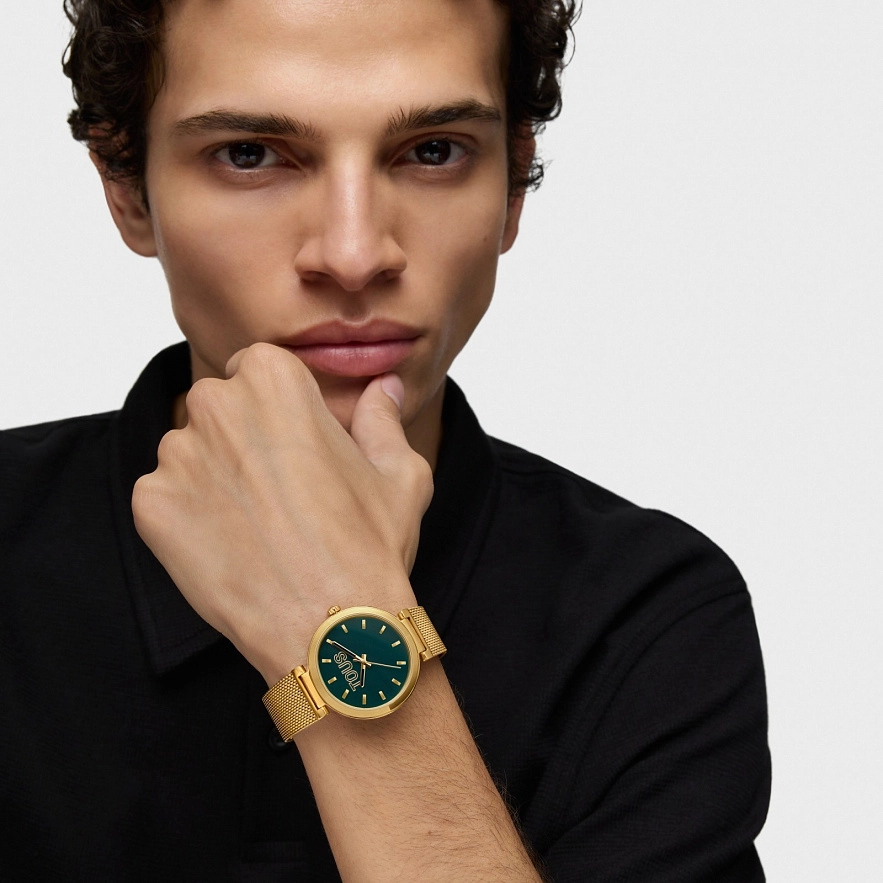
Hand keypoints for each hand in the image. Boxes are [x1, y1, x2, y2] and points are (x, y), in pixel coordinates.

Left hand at [131, 343, 433, 684]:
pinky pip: (166, 498)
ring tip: (258, 525)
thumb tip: (382, 389)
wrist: (330, 626)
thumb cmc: (370, 545)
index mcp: (273, 378)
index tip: (298, 444)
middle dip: (244, 438)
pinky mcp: (150, 506)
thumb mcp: (398, 471)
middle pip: (220, 408)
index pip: (259, 370)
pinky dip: (191, 517)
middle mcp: (215, 404)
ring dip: (216, 477)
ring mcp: (176, 456)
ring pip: (191, 453)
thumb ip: (381, 418)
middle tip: (281, 489)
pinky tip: (232, 546)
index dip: (280, 409)